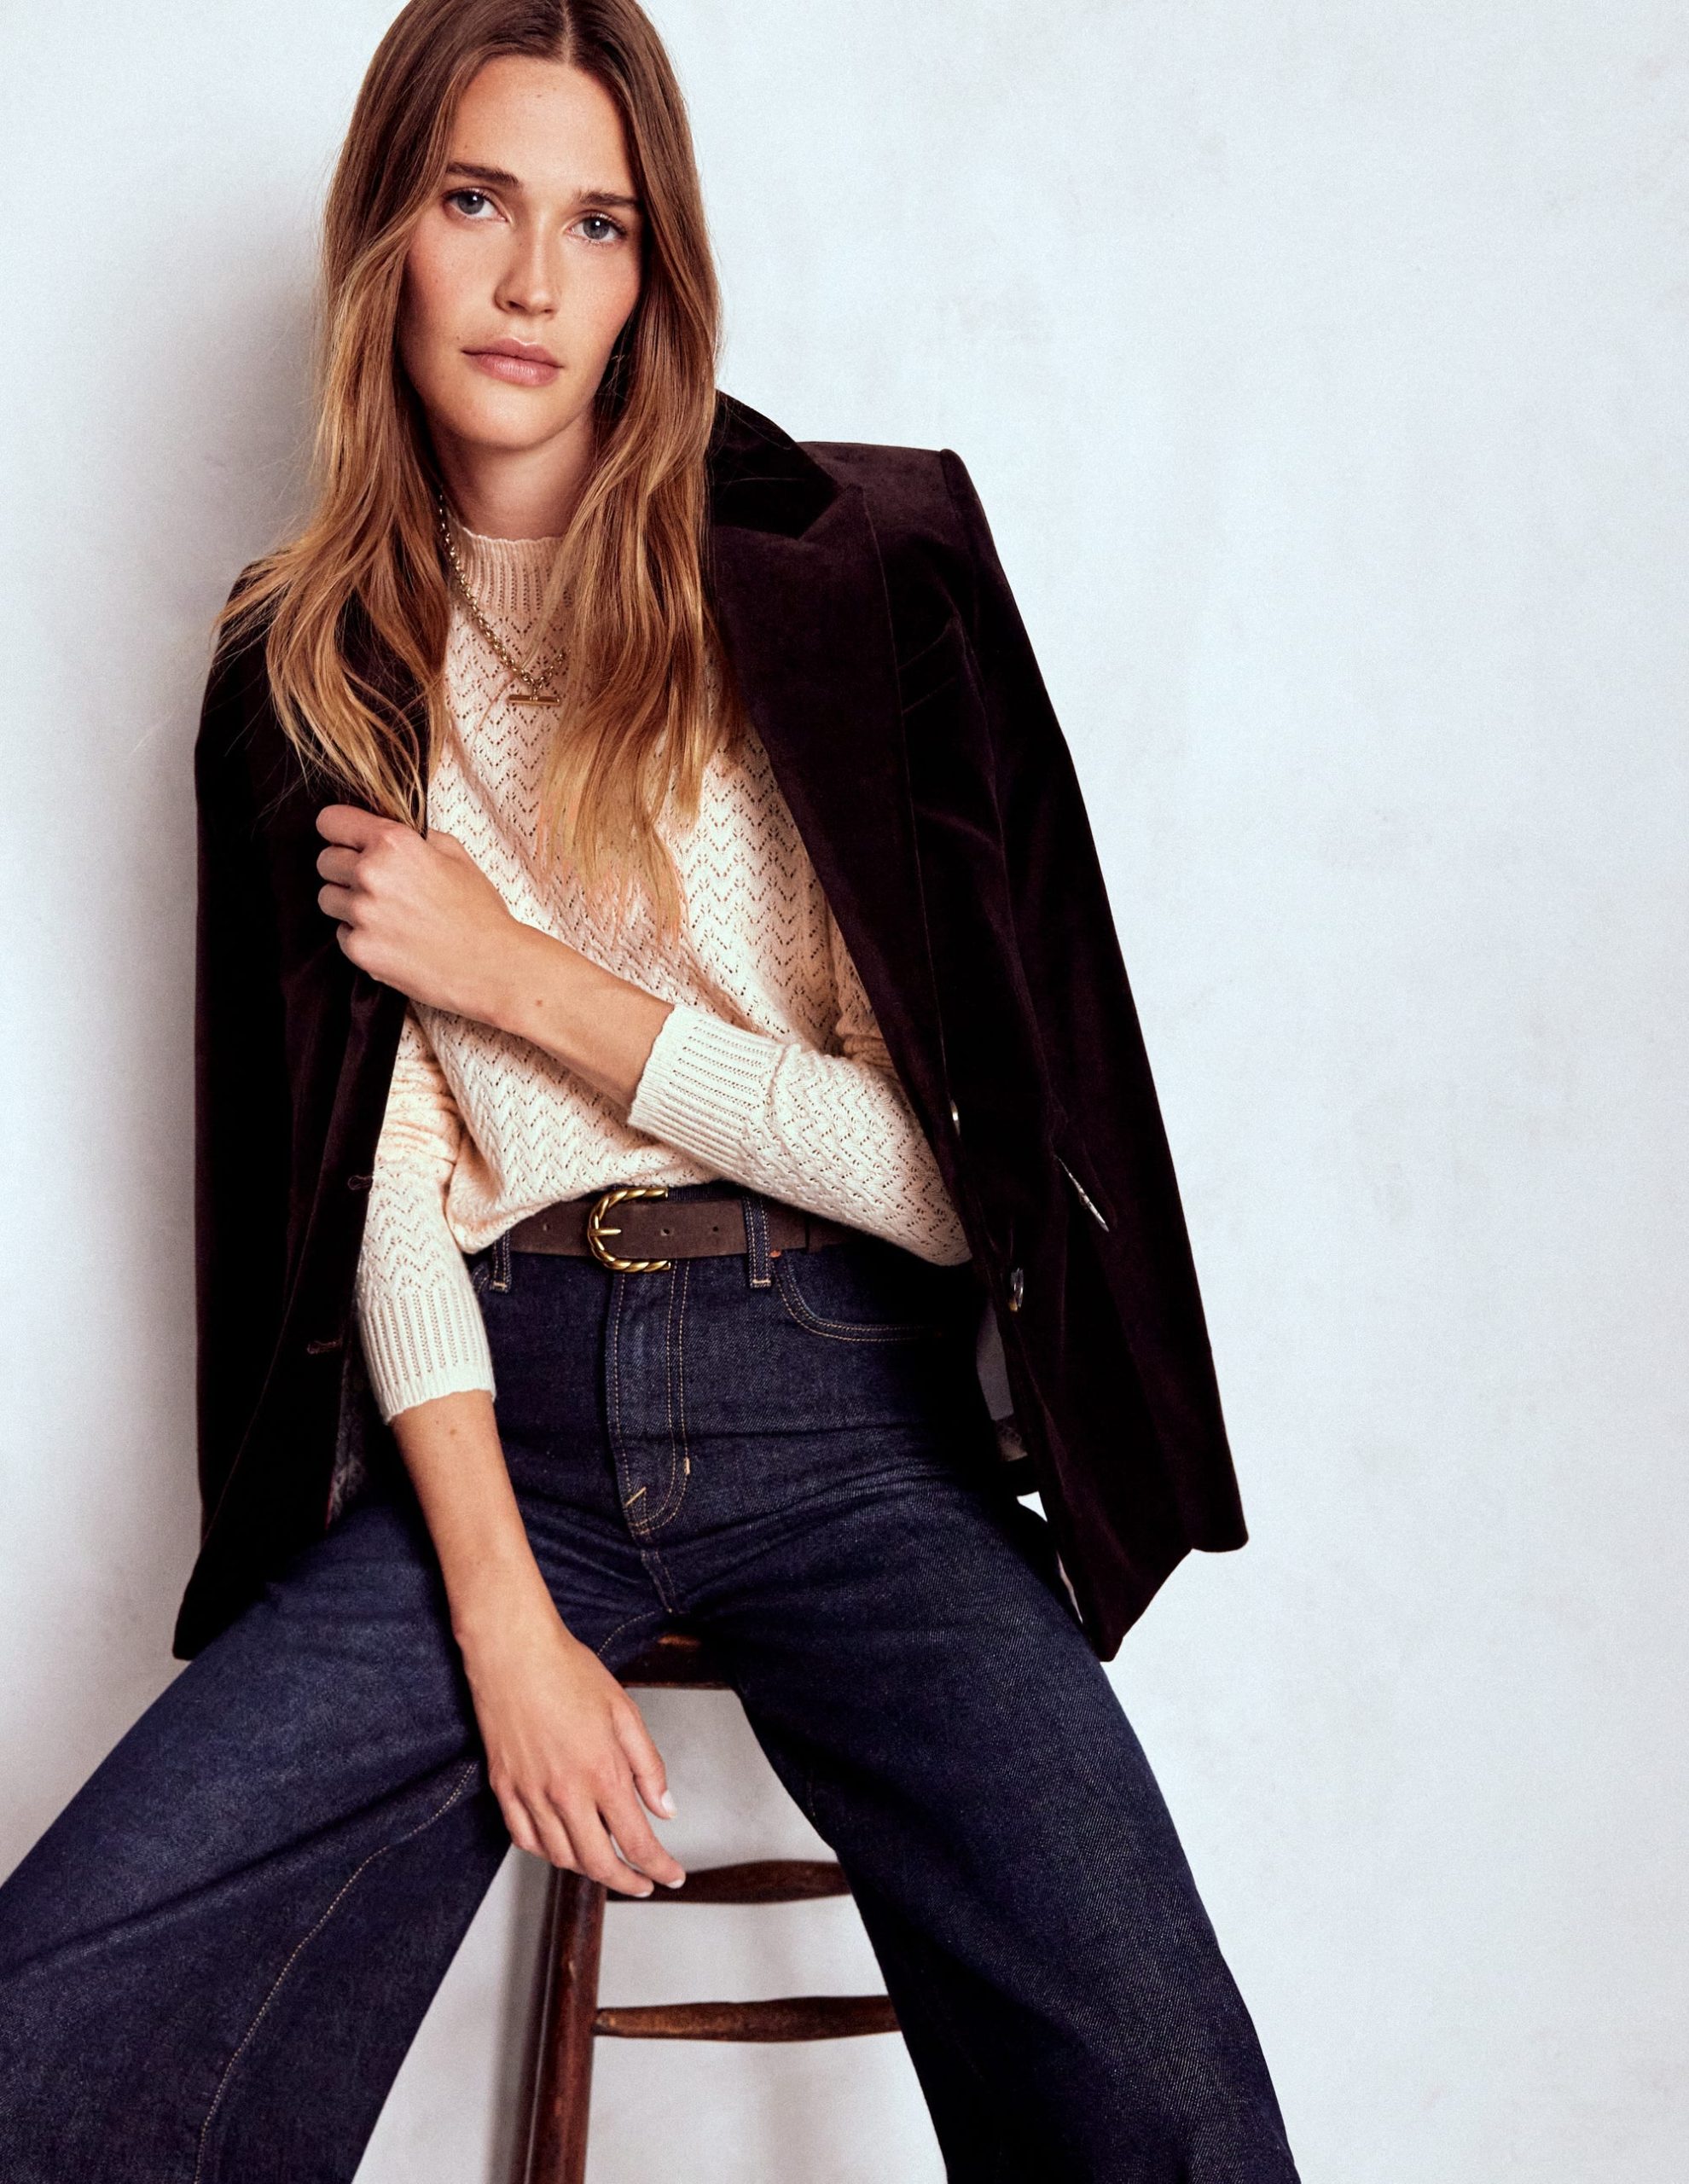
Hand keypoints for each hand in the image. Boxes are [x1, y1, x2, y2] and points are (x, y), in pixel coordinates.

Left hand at [314, 804, 519, 1022]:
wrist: (492, 966)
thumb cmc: (479, 911)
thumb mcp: (456, 855)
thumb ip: (415, 838)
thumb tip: (390, 832)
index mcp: (393, 843)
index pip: (331, 821)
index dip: (340, 831)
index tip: (348, 841)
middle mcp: (371, 874)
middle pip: (325, 861)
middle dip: (344, 869)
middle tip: (375, 883)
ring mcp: (361, 914)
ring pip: (328, 898)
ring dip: (348, 903)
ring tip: (384, 914)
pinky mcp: (359, 950)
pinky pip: (341, 934)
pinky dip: (360, 935)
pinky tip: (391, 938)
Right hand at [460, 1583, 684, 1896]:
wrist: (512, 1651)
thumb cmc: (568, 1671)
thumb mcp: (624, 1712)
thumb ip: (648, 1765)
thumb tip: (666, 1808)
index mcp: (602, 1773)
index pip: (636, 1841)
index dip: (659, 1867)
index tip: (672, 1876)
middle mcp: (565, 1793)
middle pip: (598, 1863)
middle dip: (626, 1881)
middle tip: (643, 1883)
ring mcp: (529, 1793)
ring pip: (561, 1857)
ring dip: (588, 1869)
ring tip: (606, 1862)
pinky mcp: (503, 1788)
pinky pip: (524, 1839)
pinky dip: (547, 1853)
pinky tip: (561, 1845)